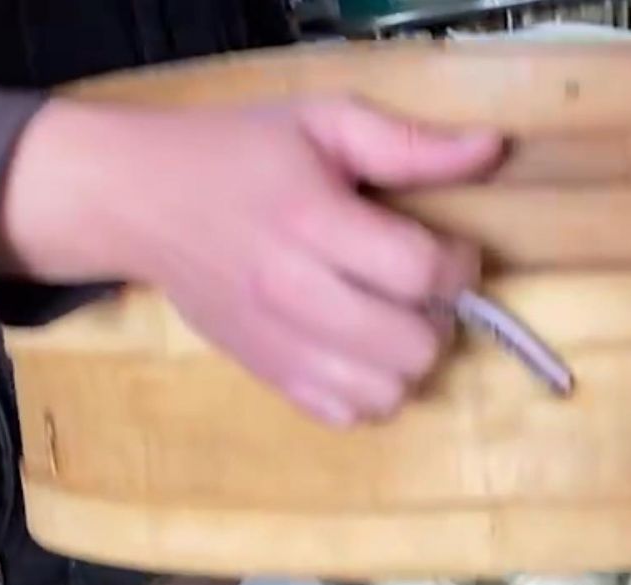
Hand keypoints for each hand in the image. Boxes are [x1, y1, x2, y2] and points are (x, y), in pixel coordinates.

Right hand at [0, 97, 505, 424]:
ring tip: (394, 321)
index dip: (458, 265)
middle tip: (421, 290)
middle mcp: (295, 292)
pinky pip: (345, 415)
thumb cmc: (239, 154)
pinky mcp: (266, 375)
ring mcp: (278, 344)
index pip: (420, 272)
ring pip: (386, 392)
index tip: (451, 250)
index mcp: (313, 222)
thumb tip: (493, 148)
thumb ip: (410, 145)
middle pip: (413, 344)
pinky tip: (360, 352)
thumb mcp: (323, 123)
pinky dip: (368, 392)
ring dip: (408, 360)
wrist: (137, 199)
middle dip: (438, 317)